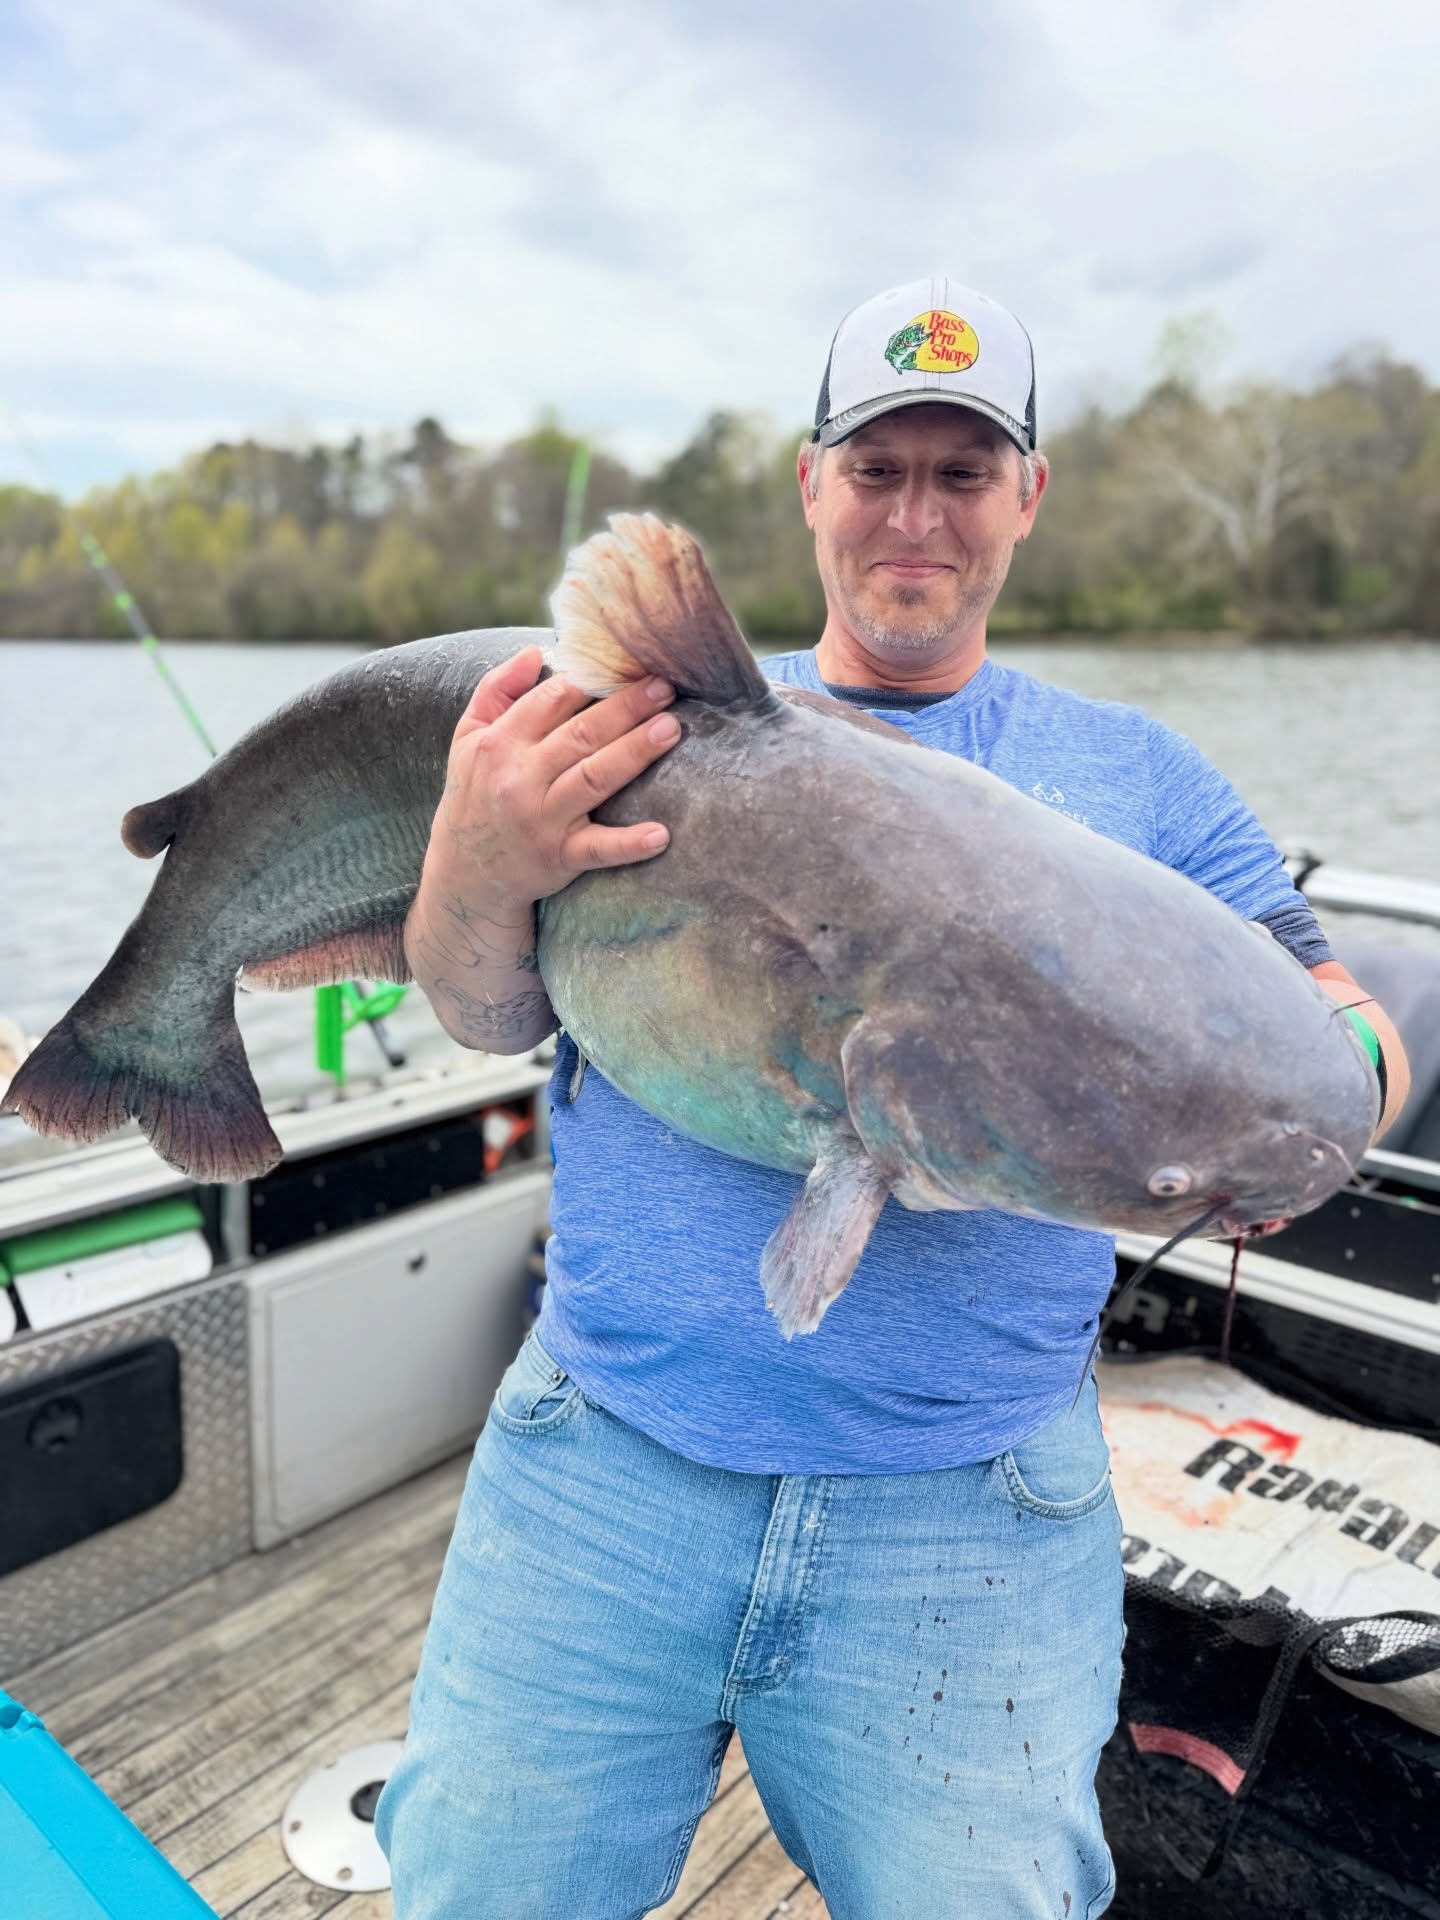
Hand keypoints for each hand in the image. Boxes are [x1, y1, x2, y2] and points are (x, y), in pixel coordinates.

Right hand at [423, 645, 679, 914]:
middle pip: (580, 734)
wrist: (464, 874)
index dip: (591, 679)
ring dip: (634, 753)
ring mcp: (541, 819)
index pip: (551, 700)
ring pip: (594, 778)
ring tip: (671, 729)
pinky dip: (628, 844)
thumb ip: (496, 689)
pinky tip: (660, 835)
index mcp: (500, 743)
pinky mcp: (559, 858)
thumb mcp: (468, 739)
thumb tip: (535, 650)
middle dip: (625, 708)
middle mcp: (519, 778)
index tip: (629, 664)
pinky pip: (597, 849)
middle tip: (665, 687)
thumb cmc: (475, 796)